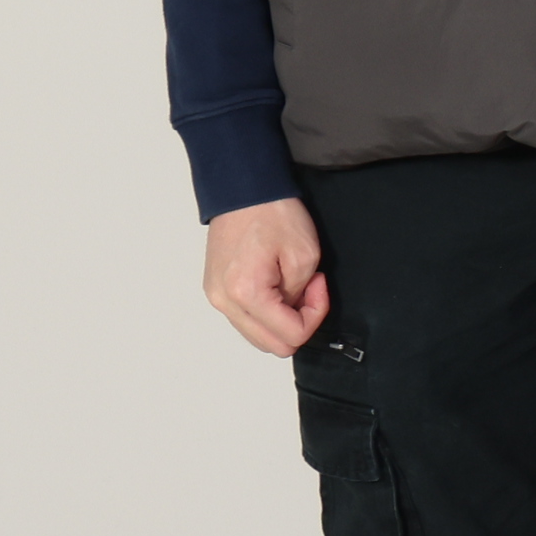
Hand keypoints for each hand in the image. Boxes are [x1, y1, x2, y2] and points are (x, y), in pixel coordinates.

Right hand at [203, 200, 331, 355]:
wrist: (243, 190)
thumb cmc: (272, 214)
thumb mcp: (304, 256)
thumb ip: (301, 296)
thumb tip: (294, 312)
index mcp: (246, 294)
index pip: (290, 336)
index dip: (315, 315)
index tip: (319, 286)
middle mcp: (224, 302)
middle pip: (271, 345)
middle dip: (299, 323)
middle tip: (309, 290)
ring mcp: (216, 297)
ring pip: (258, 335)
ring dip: (282, 320)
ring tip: (293, 285)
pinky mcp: (216, 290)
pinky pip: (246, 319)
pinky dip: (267, 312)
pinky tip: (277, 286)